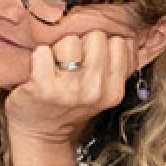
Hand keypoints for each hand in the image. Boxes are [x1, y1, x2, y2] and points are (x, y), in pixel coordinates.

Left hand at [5, 30, 137, 147]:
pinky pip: (43, 51)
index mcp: (114, 90)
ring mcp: (69, 90)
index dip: (103, 45)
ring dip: (58, 48)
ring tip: (55, 65)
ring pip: (70, 40)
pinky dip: (38, 56)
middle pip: (96, 36)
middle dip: (82, 43)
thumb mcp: (102, 92)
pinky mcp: (43, 88)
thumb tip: (128, 31)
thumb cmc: (69, 106)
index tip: (90, 58)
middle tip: (70, 61)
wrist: (40, 134)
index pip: (120, 42)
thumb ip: (116, 66)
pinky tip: (38, 69)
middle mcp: (96, 90)